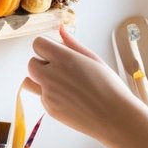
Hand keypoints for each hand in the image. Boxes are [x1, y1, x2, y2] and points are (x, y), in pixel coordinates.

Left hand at [25, 25, 142, 147]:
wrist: (116, 118)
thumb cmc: (110, 88)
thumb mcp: (93, 59)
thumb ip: (72, 44)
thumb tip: (60, 29)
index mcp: (64, 59)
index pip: (38, 44)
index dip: (46, 46)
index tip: (56, 52)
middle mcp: (52, 75)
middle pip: (31, 63)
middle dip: (42, 64)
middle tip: (62, 70)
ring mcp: (49, 94)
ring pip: (30, 82)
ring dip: (40, 80)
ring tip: (61, 84)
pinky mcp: (50, 109)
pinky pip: (42, 98)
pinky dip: (50, 96)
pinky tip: (70, 98)